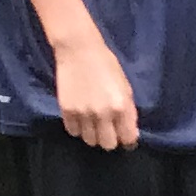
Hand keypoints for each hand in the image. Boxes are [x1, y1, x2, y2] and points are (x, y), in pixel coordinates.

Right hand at [54, 34, 139, 150]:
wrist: (78, 50)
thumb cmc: (107, 66)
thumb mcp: (126, 89)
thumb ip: (128, 112)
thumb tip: (130, 134)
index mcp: (121, 107)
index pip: (128, 139)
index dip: (127, 140)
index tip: (124, 136)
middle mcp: (103, 114)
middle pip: (108, 145)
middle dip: (110, 139)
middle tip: (108, 130)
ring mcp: (83, 113)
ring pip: (90, 141)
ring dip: (93, 135)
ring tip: (93, 123)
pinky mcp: (66, 110)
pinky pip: (73, 131)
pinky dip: (77, 128)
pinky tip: (81, 118)